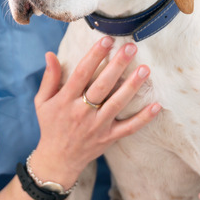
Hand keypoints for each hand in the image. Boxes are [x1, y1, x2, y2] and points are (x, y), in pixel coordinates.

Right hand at [31, 36, 160, 186]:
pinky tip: (156, 105)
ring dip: (132, 86)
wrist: (57, 160)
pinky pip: (128, 128)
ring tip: (145, 69)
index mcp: (65, 100)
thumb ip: (49, 78)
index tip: (107, 40)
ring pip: (117, 103)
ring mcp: (97, 126)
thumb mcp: (42, 102)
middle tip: (130, 47)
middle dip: (117, 65)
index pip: (81, 73)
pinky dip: (143, 118)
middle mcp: (81, 112)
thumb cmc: (50, 126)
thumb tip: (50, 54)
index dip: (94, 55)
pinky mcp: (108, 138)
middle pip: (102, 85)